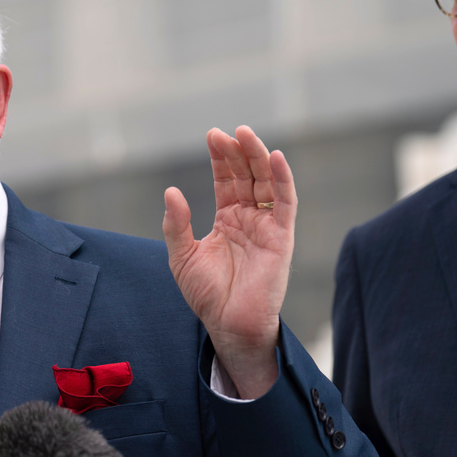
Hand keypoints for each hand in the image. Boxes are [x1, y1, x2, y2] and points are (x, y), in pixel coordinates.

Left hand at [161, 125, 296, 398]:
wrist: (228, 324)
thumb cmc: (207, 294)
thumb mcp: (182, 255)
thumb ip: (176, 224)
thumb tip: (171, 191)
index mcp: (227, 220)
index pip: (227, 181)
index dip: (221, 158)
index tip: (212, 135)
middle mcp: (249, 219)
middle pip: (247, 176)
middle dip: (236, 152)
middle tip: (224, 132)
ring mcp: (267, 226)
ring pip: (266, 182)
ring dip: (257, 157)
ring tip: (244, 134)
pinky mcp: (282, 237)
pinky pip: (285, 202)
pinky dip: (282, 178)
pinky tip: (274, 157)